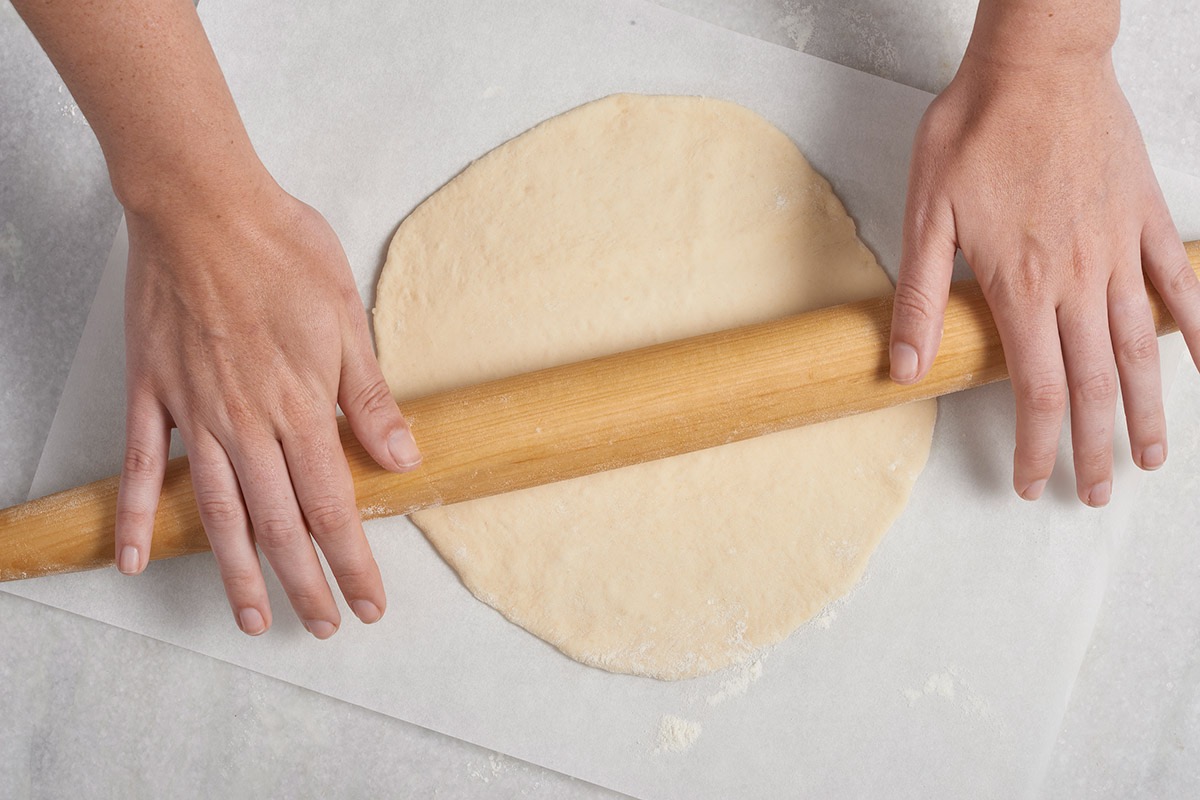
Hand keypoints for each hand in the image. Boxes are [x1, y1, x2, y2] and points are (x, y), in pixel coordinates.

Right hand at [113, 173, 420, 636]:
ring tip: (248, 617)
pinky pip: (136, 467)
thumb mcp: (347, 319)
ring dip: (235, 570)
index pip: (334, 507)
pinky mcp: (151, 392)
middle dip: (305, 582)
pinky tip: (135, 559)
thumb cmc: (282, 251)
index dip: (353, 563)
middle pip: (280, 524)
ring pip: (216, 511)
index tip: (369, 602)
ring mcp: (192, 412)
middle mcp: (246, 423)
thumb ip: (370, 398)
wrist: (204, 204)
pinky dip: (135, 516)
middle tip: (321, 624)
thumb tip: (404, 459)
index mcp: (301, 407)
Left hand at [890, 47, 1199, 505]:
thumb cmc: (975, 131)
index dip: (1034, 445)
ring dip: (1150, 408)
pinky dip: (1199, 325)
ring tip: (1155, 456)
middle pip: (1093, 384)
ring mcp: (1120, 249)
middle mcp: (1078, 278)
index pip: (1033, 389)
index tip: (1031, 482)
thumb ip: (917, 296)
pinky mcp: (1147, 217)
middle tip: (1098, 492)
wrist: (1036, 63)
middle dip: (1094, 446)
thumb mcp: (925, 215)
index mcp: (1021, 284)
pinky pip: (1181, 281)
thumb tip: (903, 367)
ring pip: (1141, 347)